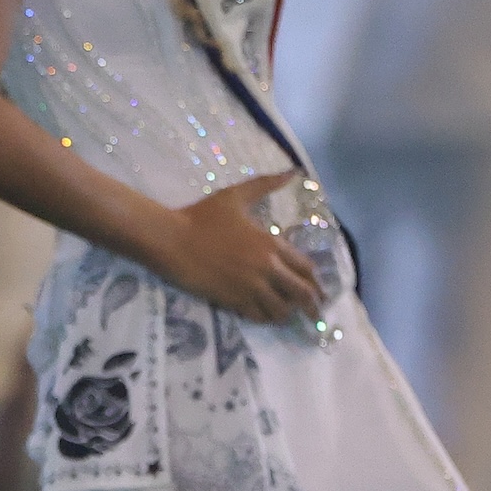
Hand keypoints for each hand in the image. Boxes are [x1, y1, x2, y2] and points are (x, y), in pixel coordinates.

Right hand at [148, 173, 323, 328]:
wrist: (172, 240)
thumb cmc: (202, 216)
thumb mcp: (236, 195)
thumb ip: (266, 184)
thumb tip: (293, 171)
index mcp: (271, 244)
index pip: (305, 268)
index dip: (315, 280)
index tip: (318, 288)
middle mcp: (266, 268)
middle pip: (301, 293)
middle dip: (312, 304)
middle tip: (315, 312)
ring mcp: (250, 287)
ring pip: (281, 309)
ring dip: (288, 312)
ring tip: (288, 313)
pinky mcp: (232, 301)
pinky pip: (259, 317)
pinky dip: (267, 318)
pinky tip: (266, 315)